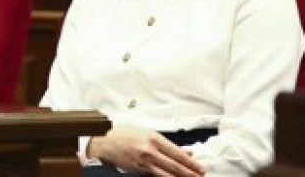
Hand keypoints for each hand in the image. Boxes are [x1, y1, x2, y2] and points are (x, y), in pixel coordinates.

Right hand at [87, 124, 204, 176]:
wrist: (104, 141)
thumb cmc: (124, 134)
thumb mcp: (147, 133)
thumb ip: (167, 144)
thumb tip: (187, 151)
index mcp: (153, 138)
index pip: (177, 153)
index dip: (191, 163)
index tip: (200, 168)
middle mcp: (149, 151)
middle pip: (174, 166)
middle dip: (189, 173)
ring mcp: (143, 162)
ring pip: (166, 174)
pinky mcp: (137, 170)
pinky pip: (155, 176)